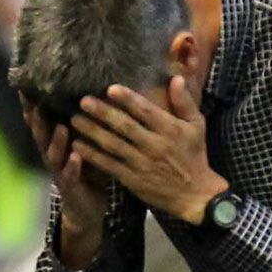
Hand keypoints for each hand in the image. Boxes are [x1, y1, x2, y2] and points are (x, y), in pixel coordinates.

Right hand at [23, 103, 108, 269]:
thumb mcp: (84, 143)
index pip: (41, 121)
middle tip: (37, 101)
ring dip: (56, 142)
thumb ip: (82, 123)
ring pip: (53, 155)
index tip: (27, 87)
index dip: (33, 105)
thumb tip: (91, 91)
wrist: (87, 208)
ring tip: (62, 128)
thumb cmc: (87, 169)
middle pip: (41, 135)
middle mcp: (52, 156)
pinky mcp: (69, 188)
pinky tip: (76, 156)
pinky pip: (69, 176)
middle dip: (38, 119)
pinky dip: (72, 166)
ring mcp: (58, 172)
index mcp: (54, 143)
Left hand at [70, 77, 227, 224]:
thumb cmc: (194, 155)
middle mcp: (154, 145)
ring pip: (112, 145)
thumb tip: (175, 77)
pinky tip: (78, 145)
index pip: (145, 111)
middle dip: (102, 113)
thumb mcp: (197, 125)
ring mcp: (141, 163)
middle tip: (83, 101)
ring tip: (75, 120)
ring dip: (92, 132)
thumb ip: (185, 102)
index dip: (128, 99)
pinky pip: (109, 165)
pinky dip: (92, 155)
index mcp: (170, 129)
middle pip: (124, 126)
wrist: (194, 194)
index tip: (110, 89)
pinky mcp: (132, 179)